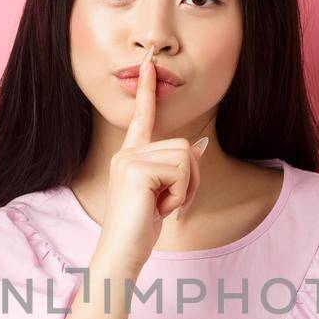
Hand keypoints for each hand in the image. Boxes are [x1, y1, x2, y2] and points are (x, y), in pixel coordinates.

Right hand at [93, 43, 209, 270]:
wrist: (121, 253)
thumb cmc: (139, 230)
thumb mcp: (162, 195)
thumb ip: (176, 170)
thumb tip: (198, 144)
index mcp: (130, 156)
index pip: (143, 119)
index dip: (148, 93)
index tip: (149, 66)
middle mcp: (127, 153)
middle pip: (184, 146)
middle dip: (190, 180)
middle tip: (171, 204)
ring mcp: (129, 159)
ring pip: (185, 158)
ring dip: (186, 189)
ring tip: (163, 207)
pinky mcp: (136, 170)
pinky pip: (180, 173)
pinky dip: (179, 196)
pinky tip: (159, 210)